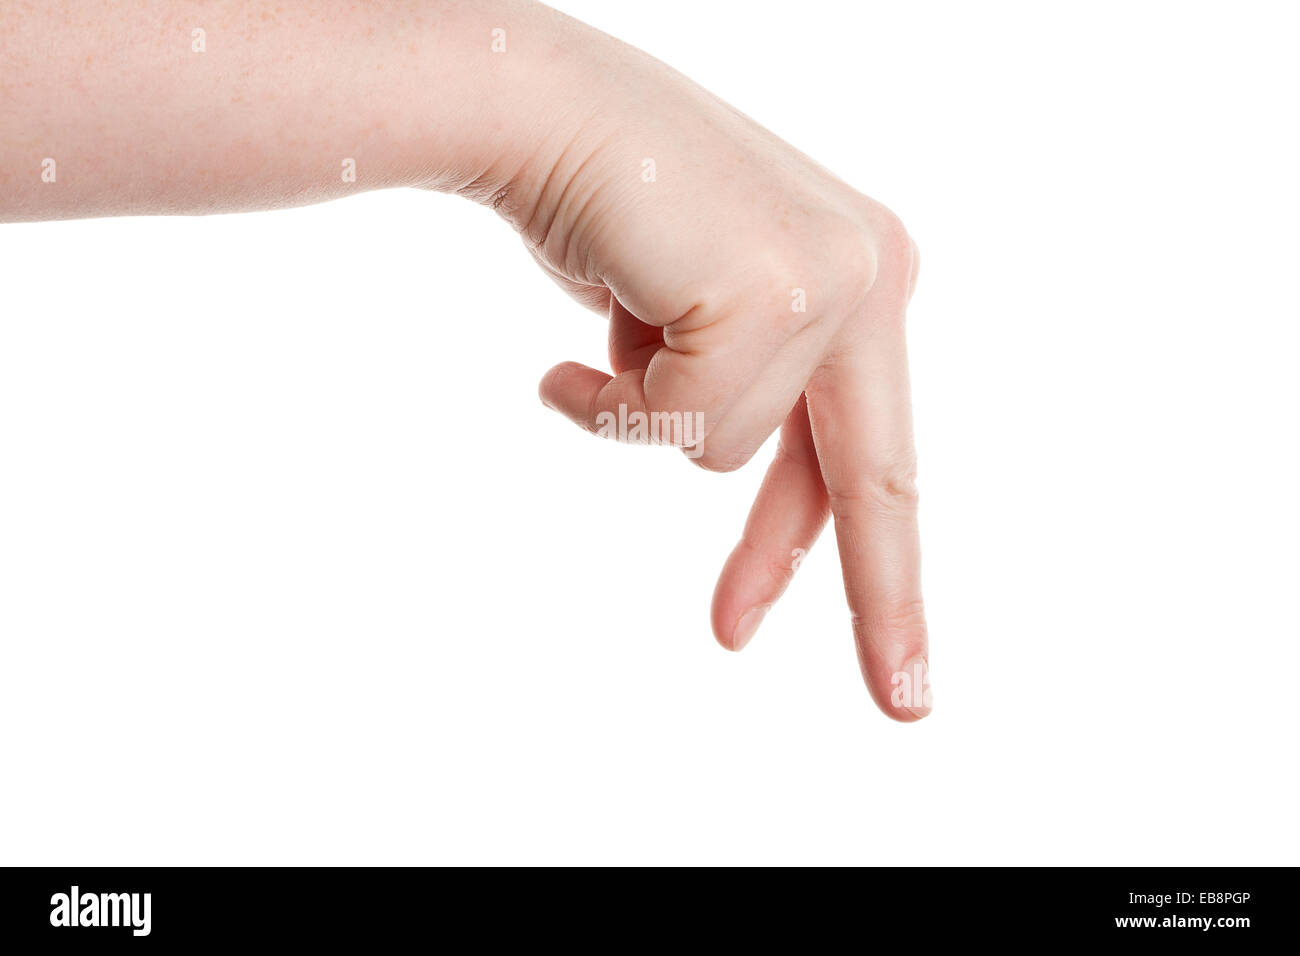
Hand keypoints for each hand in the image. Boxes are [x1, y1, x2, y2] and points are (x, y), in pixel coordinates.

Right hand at [519, 41, 929, 719]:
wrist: (539, 106)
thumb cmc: (609, 205)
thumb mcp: (692, 311)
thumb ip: (736, 382)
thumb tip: (714, 452)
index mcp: (867, 281)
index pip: (874, 456)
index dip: (877, 574)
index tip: (905, 676)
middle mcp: (875, 277)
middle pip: (870, 483)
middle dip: (877, 603)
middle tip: (905, 707)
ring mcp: (836, 282)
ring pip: (717, 452)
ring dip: (639, 404)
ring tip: (614, 317)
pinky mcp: (780, 292)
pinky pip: (673, 423)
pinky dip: (606, 393)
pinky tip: (588, 318)